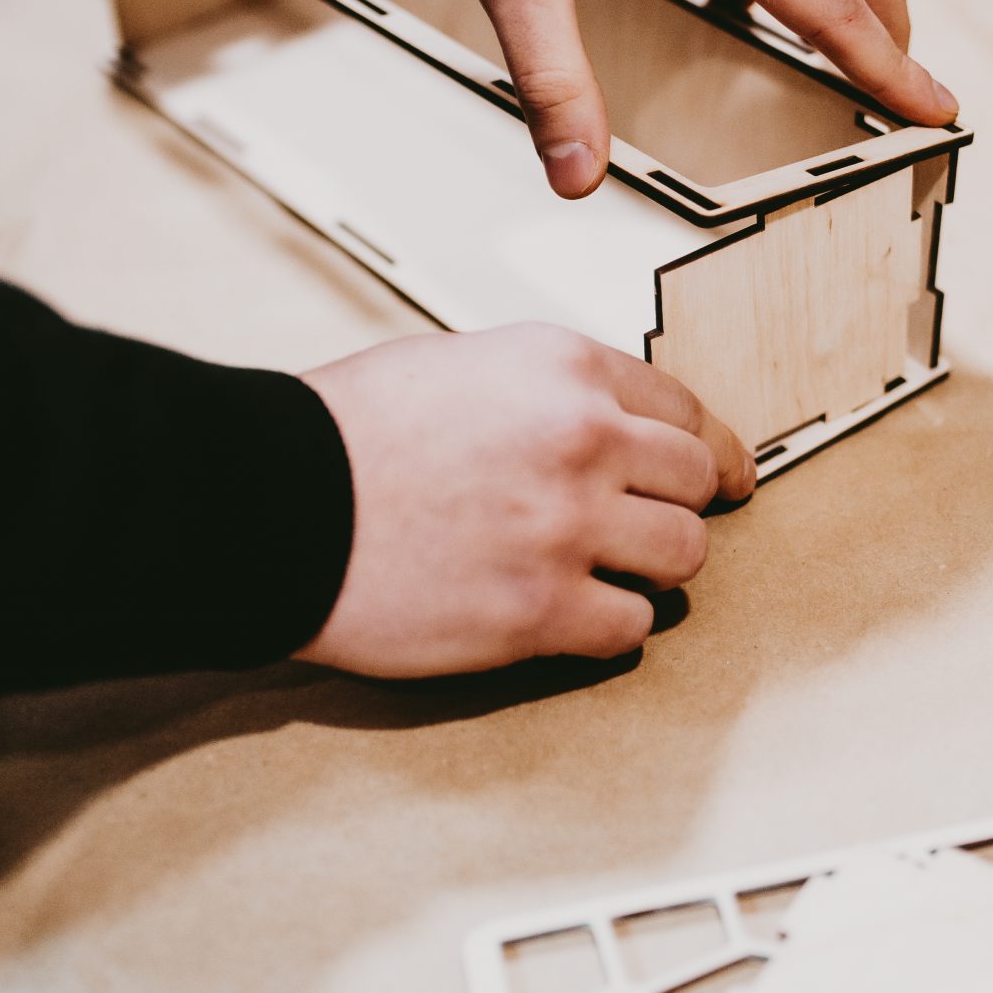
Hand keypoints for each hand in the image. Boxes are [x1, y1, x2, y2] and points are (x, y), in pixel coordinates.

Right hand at [296, 325, 754, 677]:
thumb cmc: (343, 435)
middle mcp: (582, 439)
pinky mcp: (540, 611)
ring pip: (684, 556)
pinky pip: (630, 628)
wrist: (272, 504)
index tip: (719, 473)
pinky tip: (571, 615)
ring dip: (653, 568)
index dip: (701, 447)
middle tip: (655, 527)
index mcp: (564, 368)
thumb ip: (544, 391)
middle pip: (698, 481)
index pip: (683, 407)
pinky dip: (610, 626)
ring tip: (607, 572)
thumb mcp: (458, 364)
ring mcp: (567, 528)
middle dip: (679, 505)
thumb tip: (600, 423)